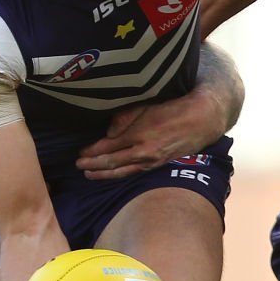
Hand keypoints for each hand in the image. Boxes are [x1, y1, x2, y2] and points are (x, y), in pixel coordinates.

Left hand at [76, 95, 223, 179]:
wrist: (201, 120)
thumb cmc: (173, 108)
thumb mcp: (146, 106)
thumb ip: (124, 118)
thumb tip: (108, 133)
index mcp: (138, 134)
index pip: (108, 147)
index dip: (92, 151)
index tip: (80, 152)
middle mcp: (143, 151)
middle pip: (111, 162)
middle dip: (93, 164)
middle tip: (78, 165)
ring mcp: (151, 161)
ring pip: (122, 171)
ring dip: (103, 173)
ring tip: (89, 174)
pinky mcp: (158, 165)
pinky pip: (134, 172)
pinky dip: (120, 174)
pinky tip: (113, 174)